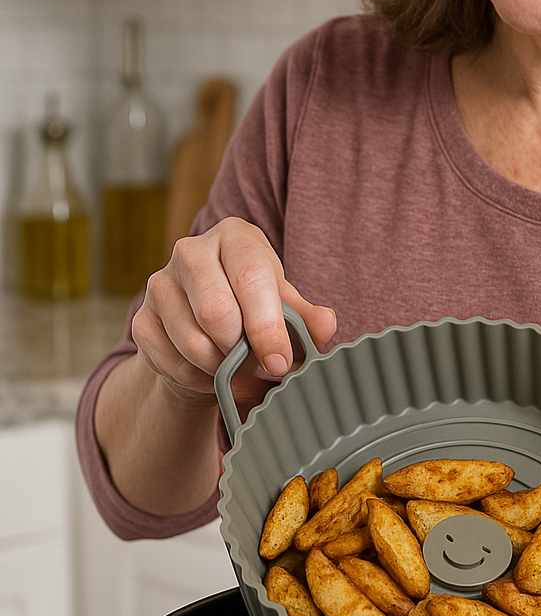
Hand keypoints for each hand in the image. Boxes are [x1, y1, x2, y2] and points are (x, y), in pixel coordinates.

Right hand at [130, 218, 337, 411]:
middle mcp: (190, 252)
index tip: (281, 362)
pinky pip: (174, 364)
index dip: (268, 327)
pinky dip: (200, 379)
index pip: (250, 278)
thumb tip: (325, 326)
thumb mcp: (285, 305)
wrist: (206, 326)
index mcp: (234, 236)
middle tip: (260, 365)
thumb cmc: (253, 306)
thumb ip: (307, 316)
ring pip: (194, 343)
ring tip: (240, 370)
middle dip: (243, 350)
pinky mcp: (141, 321)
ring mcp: (159, 285)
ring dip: (223, 369)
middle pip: (216, 312)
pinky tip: (213, 373)